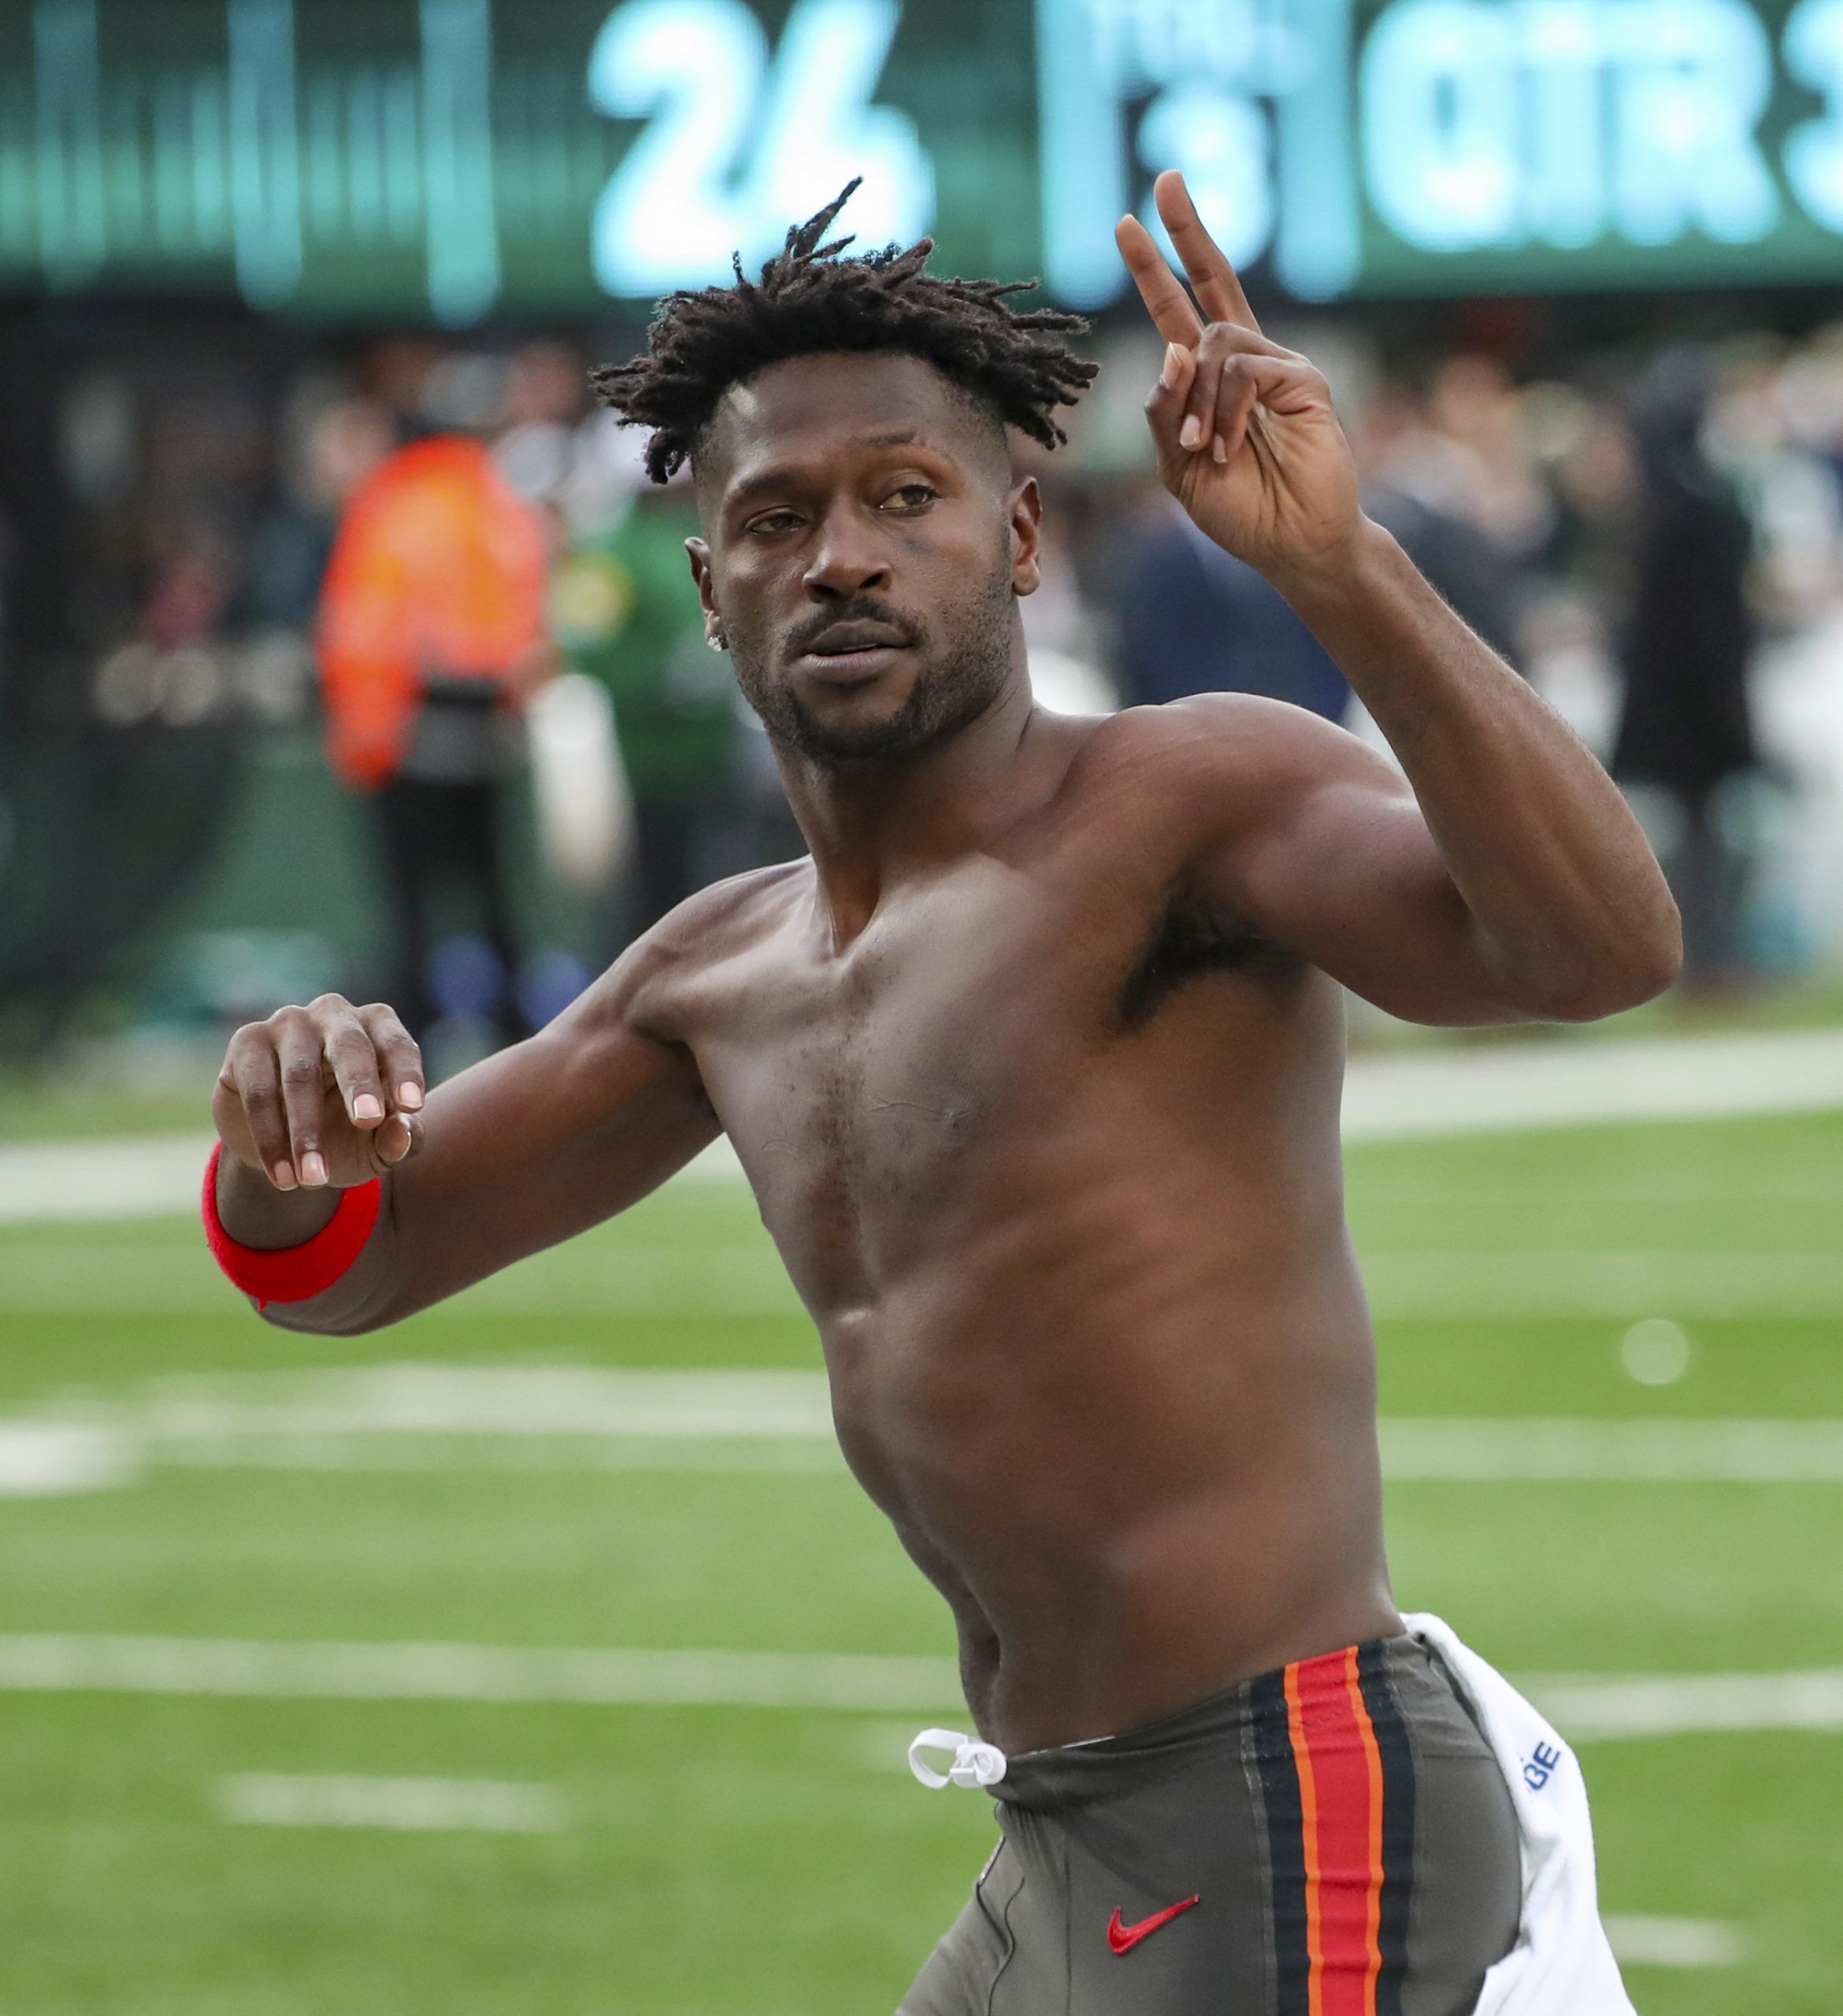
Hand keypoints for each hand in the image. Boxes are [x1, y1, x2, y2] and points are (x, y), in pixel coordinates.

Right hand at [214, 995, 424, 1191]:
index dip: (405, 1073)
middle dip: (360, 1083)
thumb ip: (400, 1140)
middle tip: (368, 1120)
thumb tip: (402, 1133)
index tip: (411, 1106)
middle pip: (349, 1044)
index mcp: (377, 1028)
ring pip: (299, 1075)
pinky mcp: (247, 1043)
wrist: (286, 1146)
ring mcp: (288, 1024)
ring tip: (315, 1180)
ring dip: (306, 1132)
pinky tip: (284, 1177)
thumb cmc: (347, 1131)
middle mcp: (334, 1015)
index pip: (396, 1045)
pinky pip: (258, 1091)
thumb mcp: (378, 1144)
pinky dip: (270, 1138)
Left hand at [1116, 171, 1363, 584]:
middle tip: (1165, 180)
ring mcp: (1278, 365)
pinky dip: (1226, 413)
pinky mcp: (1305, 379)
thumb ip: (1164, 411)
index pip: (1180, 308)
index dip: (1155, 267)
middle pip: (1215, 278)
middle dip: (1187, 229)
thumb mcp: (1176, 465)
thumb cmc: (1239, 510)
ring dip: (1197, 401)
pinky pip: (1245, 372)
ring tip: (1204, 449)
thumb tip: (1173, 347)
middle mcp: (1245, 360)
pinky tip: (1229, 446)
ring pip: (1214, 344)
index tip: (1129, 220)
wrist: (1291, 545)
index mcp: (1210, 378)